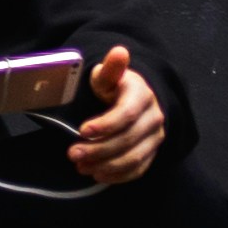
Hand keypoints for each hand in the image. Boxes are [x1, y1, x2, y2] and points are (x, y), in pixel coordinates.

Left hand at [63, 45, 165, 185]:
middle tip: (72, 154)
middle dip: (99, 149)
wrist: (134, 99)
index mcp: (141, 96)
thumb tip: (119, 51)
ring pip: (134, 157)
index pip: (126, 114)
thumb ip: (110, 68)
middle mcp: (153, 118)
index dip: (105, 124)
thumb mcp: (107, 75)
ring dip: (106, 165)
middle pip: (128, 139)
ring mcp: (155, 137)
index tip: (82, 130)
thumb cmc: (114, 86)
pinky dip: (119, 176)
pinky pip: (139, 168)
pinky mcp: (152, 152)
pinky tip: (98, 175)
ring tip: (80, 166)